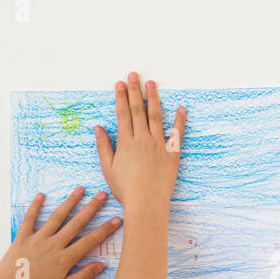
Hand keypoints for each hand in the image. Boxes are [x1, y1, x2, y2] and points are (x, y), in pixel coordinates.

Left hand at [0, 189, 121, 278]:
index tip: (117, 219)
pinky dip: (35, 206)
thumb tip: (101, 265)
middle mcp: (54, 244)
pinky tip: (41, 195)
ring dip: (69, 202)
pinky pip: (30, 219)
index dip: (105, 229)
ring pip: (57, 217)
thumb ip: (82, 276)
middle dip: (91, 208)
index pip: (90, 241)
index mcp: (65, 258)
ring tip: (79, 190)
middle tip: (102, 195)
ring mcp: (38, 238)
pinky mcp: (23, 237)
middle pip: (76, 223)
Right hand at [94, 72, 183, 212]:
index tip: (120, 83)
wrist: (147, 203)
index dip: (121, 97)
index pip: (123, 113)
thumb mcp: (108, 168)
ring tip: (151, 83)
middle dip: (135, 91)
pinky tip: (181, 107)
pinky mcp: (172, 153)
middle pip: (138, 110)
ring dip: (154, 98)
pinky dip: (180, 120)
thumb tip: (98, 128)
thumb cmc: (126, 189)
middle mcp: (142, 139)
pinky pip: (177, 133)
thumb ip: (104, 146)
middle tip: (134, 74)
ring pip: (156, 116)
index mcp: (126, 142)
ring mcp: (159, 145)